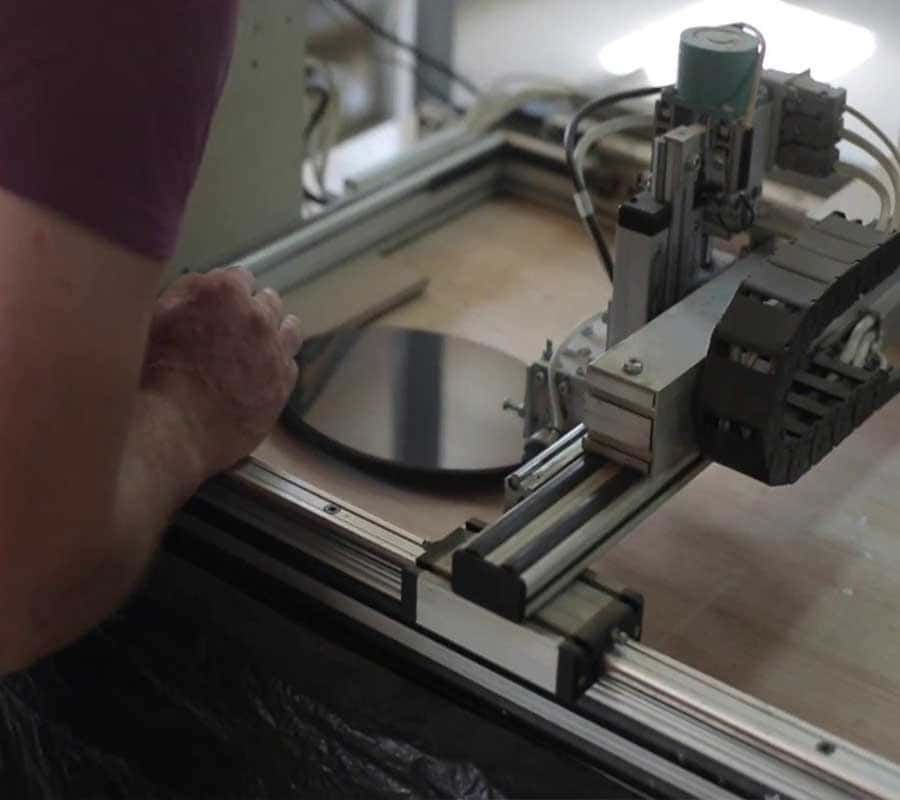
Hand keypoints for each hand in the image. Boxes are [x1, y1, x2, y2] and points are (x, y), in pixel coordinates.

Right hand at [141, 267, 302, 476]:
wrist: (172, 427)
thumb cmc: (153, 373)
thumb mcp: (156, 317)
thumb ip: (186, 295)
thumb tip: (202, 290)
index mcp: (224, 292)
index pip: (238, 277)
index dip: (227, 292)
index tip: (220, 304)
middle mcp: (257, 316)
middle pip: (267, 301)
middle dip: (252, 311)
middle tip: (236, 328)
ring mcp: (275, 350)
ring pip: (288, 328)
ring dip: (275, 332)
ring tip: (260, 346)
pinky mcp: (283, 383)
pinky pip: (290, 363)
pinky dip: (278, 364)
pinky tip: (263, 373)